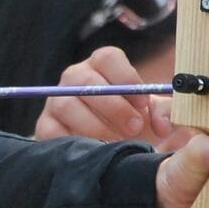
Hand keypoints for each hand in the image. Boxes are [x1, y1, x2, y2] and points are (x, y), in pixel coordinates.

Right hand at [36, 48, 188, 148]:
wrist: (104, 146)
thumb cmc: (129, 122)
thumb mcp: (149, 114)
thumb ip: (163, 114)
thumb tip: (164, 124)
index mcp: (101, 66)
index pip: (108, 57)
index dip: (126, 78)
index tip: (143, 102)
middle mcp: (74, 77)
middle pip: (86, 81)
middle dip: (114, 107)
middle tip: (134, 127)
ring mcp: (56, 100)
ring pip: (68, 105)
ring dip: (95, 126)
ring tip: (115, 141)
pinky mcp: (44, 125)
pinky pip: (53, 130)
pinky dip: (75, 141)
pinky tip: (93, 150)